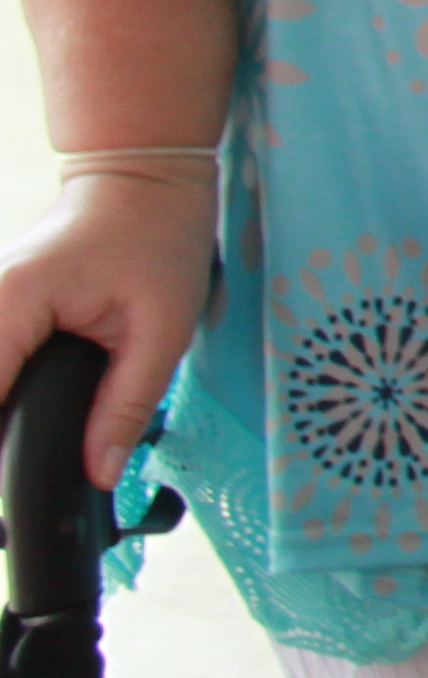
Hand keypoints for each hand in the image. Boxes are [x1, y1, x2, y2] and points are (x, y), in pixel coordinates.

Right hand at [0, 168, 222, 487]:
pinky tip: (16, 422)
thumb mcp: (162, 329)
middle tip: (12, 499)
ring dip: (1, 415)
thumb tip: (99, 475)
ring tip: (15, 473)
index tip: (5, 501)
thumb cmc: (158, 238)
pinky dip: (2, 394)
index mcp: (11, 304)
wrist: (143, 176)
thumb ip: (125, 405)